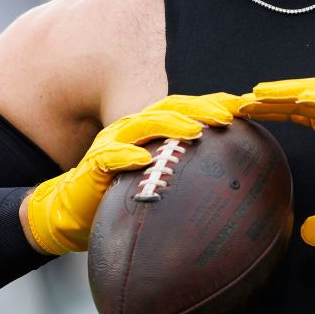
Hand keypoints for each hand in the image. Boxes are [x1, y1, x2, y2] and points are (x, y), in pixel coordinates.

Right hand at [26, 93, 240, 254]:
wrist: (73, 211)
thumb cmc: (122, 192)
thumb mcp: (159, 176)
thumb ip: (183, 166)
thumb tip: (229, 171)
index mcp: (150, 127)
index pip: (185, 108)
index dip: (212, 103)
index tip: (242, 105)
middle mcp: (132, 128)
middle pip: (168, 107)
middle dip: (199, 108)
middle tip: (226, 115)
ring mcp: (112, 143)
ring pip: (143, 125)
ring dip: (170, 125)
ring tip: (194, 132)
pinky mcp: (94, 165)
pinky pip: (110, 157)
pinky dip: (126, 156)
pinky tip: (143, 160)